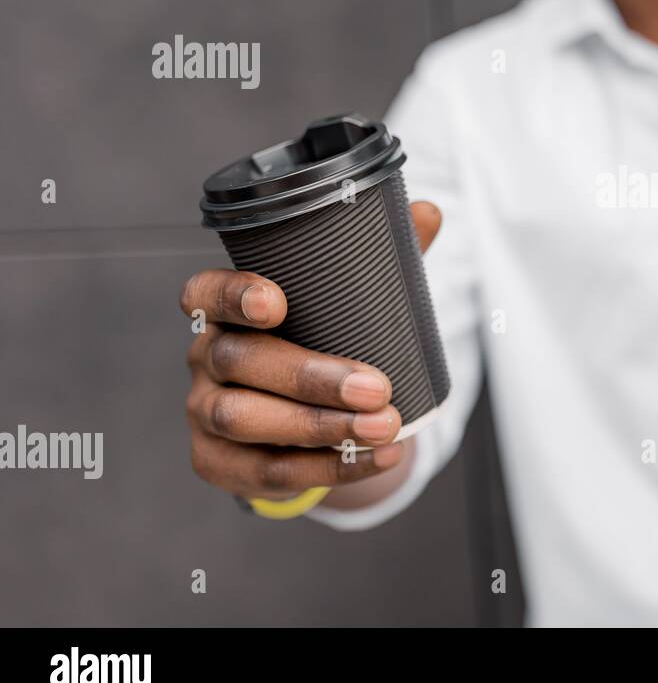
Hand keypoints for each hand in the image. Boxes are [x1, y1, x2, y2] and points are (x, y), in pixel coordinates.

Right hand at [182, 201, 441, 500]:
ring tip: (384, 427)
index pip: (206, 293)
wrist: (309, 420)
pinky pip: (267, 471)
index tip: (275, 301)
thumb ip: (381, 258)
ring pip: (246, 419)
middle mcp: (207, 357)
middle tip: (375, 388)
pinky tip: (377, 458)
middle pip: (240, 362)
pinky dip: (328, 468)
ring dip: (318, 427)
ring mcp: (204, 413)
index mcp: (227, 309)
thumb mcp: (348, 301)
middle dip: (310, 377)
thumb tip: (428, 212)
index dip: (232, 295)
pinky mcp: (218, 462)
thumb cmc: (323, 341)